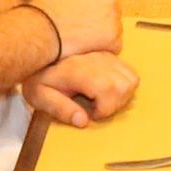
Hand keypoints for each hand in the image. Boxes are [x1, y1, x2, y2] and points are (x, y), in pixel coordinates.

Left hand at [24, 51, 139, 126]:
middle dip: (115, 104)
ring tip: (103, 99)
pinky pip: (129, 70)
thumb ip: (61, 109)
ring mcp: (105, 55)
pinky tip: (107, 88)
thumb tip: (83, 121)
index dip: (104, 110)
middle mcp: (96, 60)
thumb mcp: (40, 96)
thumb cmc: (38, 75)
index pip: (109, 91)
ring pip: (132, 78)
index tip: (91, 114)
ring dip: (122, 94)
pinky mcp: (108, 53)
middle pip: (124, 86)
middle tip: (96, 108)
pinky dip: (124, 84)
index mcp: (79, 71)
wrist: (38, 49)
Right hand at [33, 0, 121, 58]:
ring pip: (112, 35)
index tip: (82, 21)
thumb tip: (84, 10)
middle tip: (80, 34)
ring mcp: (114, 18)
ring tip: (78, 42)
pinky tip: (83, 50)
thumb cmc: (43, 14)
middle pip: (112, 17)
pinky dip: (99, 53)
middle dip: (99, 28)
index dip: (94, 15)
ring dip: (99, 41)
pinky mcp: (113, 38)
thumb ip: (81, 0)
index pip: (106, 2)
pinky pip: (112, 50)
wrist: (39, 29)